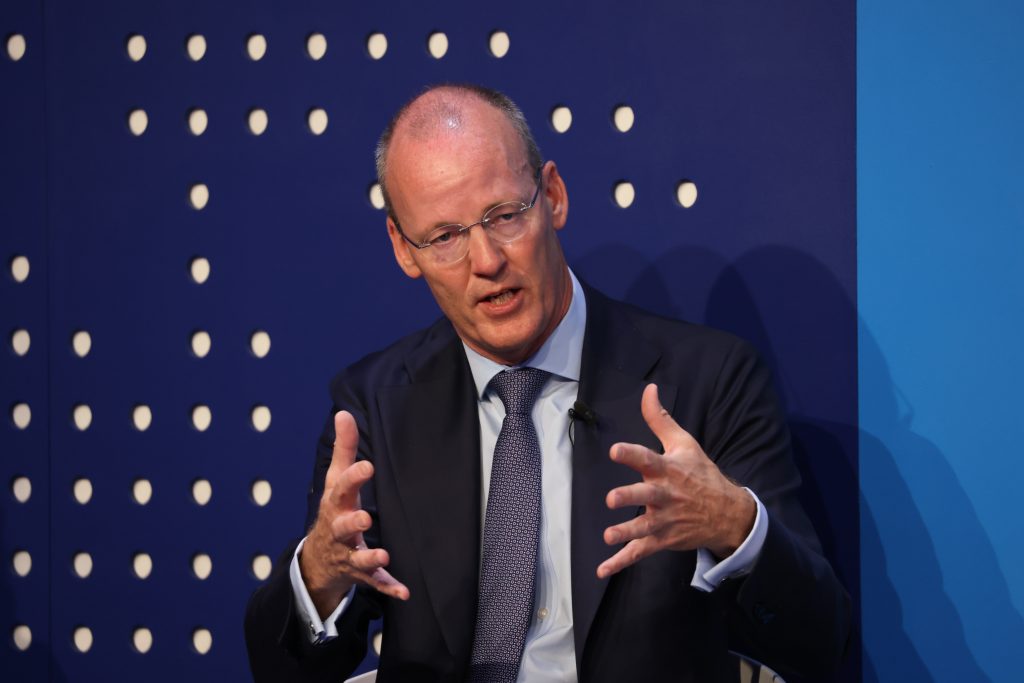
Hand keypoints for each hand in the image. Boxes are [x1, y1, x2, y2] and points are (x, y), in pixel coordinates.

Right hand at [300, 411, 409, 617]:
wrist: (316, 562)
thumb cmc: (332, 512)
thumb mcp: (335, 480)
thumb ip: (344, 449)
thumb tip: (343, 413)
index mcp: (336, 505)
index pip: (342, 488)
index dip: (353, 477)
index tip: (368, 466)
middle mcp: (339, 531)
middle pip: (342, 527)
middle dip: (352, 523)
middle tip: (364, 518)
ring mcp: (348, 554)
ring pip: (357, 558)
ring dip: (370, 557)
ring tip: (383, 555)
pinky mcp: (360, 575)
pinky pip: (374, 583)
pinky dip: (388, 587)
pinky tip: (404, 592)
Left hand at [597, 384, 755, 578]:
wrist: (728, 513)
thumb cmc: (700, 473)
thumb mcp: (684, 444)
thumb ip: (660, 419)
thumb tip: (648, 388)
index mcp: (668, 470)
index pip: (648, 458)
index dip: (631, 454)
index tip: (615, 450)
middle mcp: (665, 495)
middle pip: (646, 496)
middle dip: (629, 497)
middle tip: (611, 499)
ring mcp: (664, 520)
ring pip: (643, 528)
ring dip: (626, 533)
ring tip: (609, 536)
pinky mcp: (663, 539)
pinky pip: (640, 553)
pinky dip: (621, 562)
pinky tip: (603, 569)